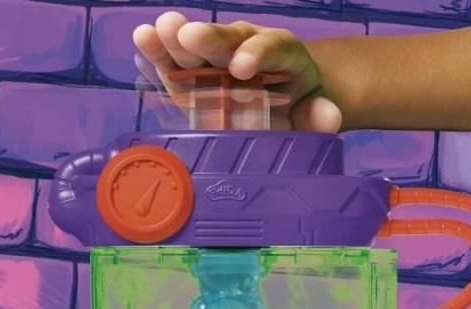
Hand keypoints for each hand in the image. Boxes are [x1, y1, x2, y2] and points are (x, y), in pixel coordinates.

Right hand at [134, 11, 340, 132]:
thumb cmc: (298, 110)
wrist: (282, 103)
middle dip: (209, 39)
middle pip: (229, 40)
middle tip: (191, 35)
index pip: (273, 48)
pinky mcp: (194, 75)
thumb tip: (328, 118)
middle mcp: (247, 49)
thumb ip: (319, 115)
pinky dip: (159, 53)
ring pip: (198, 47)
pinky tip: (142, 39)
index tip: (241, 67)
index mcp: (283, 56)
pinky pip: (176, 64)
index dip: (257, 55)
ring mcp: (217, 60)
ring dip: (176, 39)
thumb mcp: (313, 113)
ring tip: (155, 30)